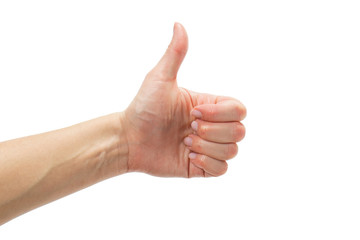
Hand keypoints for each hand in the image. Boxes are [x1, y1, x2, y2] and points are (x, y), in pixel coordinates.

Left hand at [121, 23, 245, 177]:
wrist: (129, 139)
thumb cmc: (143, 108)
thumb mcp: (159, 79)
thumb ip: (175, 54)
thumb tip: (179, 24)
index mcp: (208, 106)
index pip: (239, 109)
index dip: (222, 113)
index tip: (194, 113)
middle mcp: (212, 126)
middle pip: (240, 131)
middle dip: (214, 132)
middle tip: (188, 128)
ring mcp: (208, 147)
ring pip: (233, 150)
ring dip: (208, 147)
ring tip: (185, 143)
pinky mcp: (201, 167)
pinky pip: (222, 170)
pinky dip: (209, 164)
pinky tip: (189, 157)